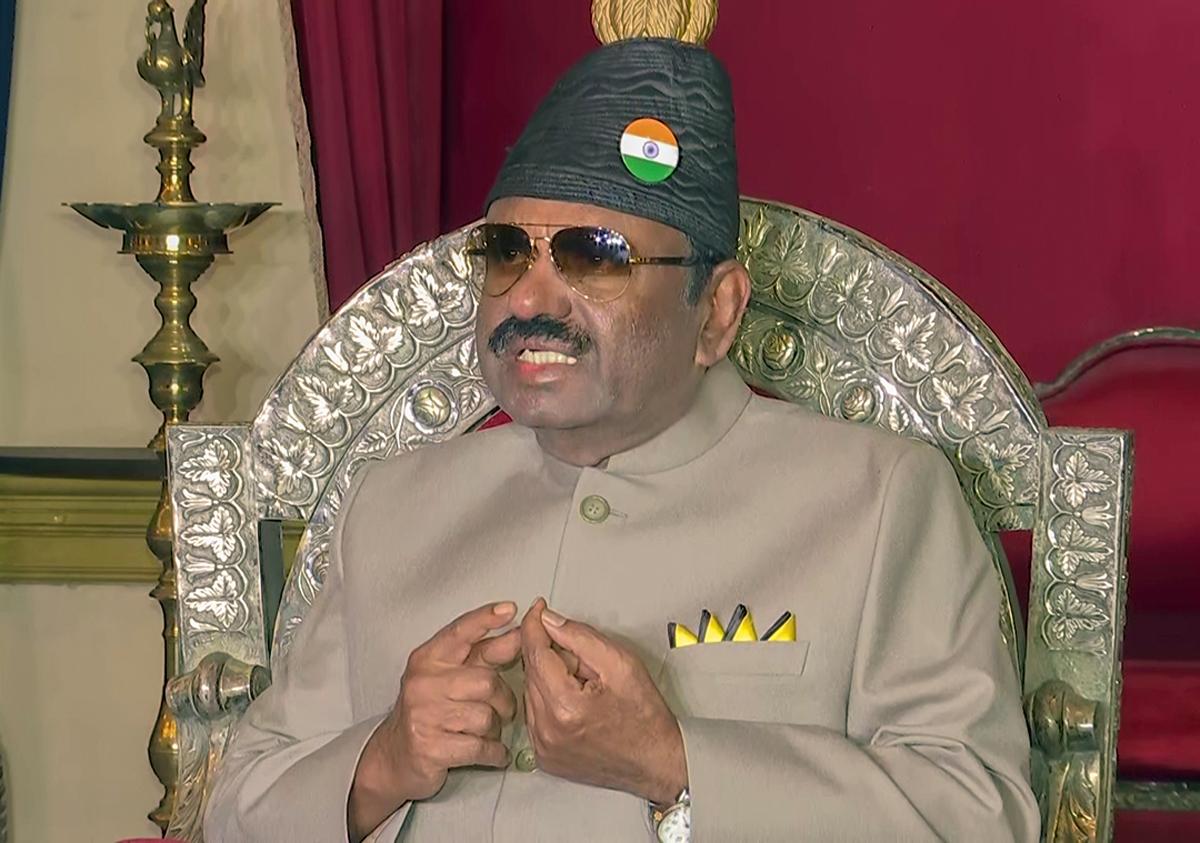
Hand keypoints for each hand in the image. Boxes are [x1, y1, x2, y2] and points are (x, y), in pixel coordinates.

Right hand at [349, 601, 520, 839]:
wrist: (393, 756)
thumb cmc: (428, 711)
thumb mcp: (446, 677)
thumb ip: (481, 656)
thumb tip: (518, 634)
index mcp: (427, 659)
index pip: (460, 631)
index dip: (486, 618)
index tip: (510, 609)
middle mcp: (423, 683)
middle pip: (487, 681)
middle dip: (503, 699)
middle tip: (502, 709)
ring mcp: (424, 715)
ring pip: (486, 717)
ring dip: (495, 729)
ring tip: (486, 732)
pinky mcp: (431, 748)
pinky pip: (481, 747)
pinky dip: (495, 753)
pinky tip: (493, 752)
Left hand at [520, 597, 686, 805]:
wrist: (657, 761)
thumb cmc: (646, 717)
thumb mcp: (621, 663)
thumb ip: (580, 637)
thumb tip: (549, 621)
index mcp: (565, 707)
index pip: (535, 654)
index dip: (534, 626)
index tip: (537, 610)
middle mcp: (547, 731)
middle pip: (531, 672)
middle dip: (551, 654)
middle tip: (582, 659)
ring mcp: (544, 747)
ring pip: (531, 692)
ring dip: (550, 678)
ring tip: (584, 685)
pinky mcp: (544, 757)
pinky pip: (534, 714)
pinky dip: (549, 700)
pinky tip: (576, 702)